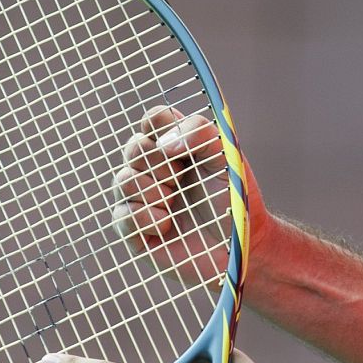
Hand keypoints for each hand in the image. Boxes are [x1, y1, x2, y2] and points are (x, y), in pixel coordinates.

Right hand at [112, 106, 265, 287]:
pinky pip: (121, 215)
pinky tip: (166, 225)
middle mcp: (153, 168)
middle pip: (133, 147)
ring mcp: (141, 198)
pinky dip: (146, 218)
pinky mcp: (134, 230)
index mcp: (175, 145)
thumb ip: (199, 132)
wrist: (241, 243)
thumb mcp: (225, 155)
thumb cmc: (234, 198)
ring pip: (122, 181)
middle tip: (181, 180)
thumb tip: (163, 144)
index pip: (153, 119)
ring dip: (153, 192)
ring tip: (174, 205)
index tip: (183, 149)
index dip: (161, 128)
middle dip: (160, 165)